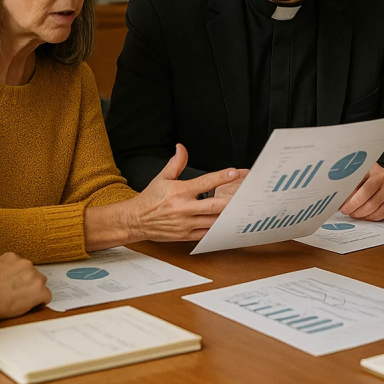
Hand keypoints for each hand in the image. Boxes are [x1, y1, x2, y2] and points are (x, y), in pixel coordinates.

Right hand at [0, 252, 50, 329]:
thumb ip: (5, 270)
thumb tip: (9, 278)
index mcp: (12, 257)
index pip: (23, 266)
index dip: (19, 278)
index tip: (14, 285)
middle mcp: (25, 263)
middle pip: (33, 274)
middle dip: (27, 284)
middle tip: (16, 295)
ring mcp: (34, 276)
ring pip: (40, 285)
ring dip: (34, 292)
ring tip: (19, 301)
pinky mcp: (39, 290)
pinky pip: (47, 297)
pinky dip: (40, 302)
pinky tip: (30, 306)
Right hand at [129, 144, 247, 241]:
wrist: (136, 220)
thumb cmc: (150, 199)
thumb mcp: (162, 177)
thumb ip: (176, 163)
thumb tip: (182, 147)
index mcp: (180, 191)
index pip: (205, 183)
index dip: (222, 177)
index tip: (235, 172)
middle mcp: (184, 208)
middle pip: (214, 206)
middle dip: (232, 201)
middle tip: (247, 196)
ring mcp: (185, 224)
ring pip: (213, 221)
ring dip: (227, 216)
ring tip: (241, 210)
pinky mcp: (185, 236)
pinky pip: (206, 234)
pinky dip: (217, 230)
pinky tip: (227, 224)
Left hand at [339, 164, 383, 220]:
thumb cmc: (369, 178)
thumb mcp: (360, 175)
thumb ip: (351, 184)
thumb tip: (338, 198)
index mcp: (373, 170)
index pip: (360, 186)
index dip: (350, 199)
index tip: (341, 205)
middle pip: (367, 198)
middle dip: (354, 208)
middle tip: (345, 211)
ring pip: (373, 208)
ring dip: (360, 214)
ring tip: (353, 213)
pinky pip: (380, 215)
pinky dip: (369, 218)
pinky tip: (363, 215)